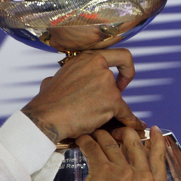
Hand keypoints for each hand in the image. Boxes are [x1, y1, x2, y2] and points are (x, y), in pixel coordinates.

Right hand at [21, 49, 143, 143]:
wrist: (47, 117)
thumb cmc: (48, 102)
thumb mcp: (56, 78)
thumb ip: (68, 76)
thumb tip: (61, 80)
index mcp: (88, 57)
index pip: (121, 55)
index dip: (126, 68)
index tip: (121, 81)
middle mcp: (100, 66)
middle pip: (116, 81)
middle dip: (115, 91)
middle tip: (109, 100)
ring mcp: (107, 83)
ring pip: (118, 98)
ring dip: (110, 109)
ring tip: (97, 118)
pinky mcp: (113, 100)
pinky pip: (126, 113)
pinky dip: (129, 120)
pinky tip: (133, 125)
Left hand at [69, 126, 168, 180]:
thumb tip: (138, 163)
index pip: (159, 155)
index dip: (156, 139)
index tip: (152, 129)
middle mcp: (144, 177)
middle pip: (135, 143)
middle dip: (125, 132)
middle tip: (116, 130)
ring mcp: (124, 173)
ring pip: (113, 143)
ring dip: (102, 135)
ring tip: (96, 132)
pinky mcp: (104, 171)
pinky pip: (95, 148)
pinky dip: (88, 141)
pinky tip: (83, 139)